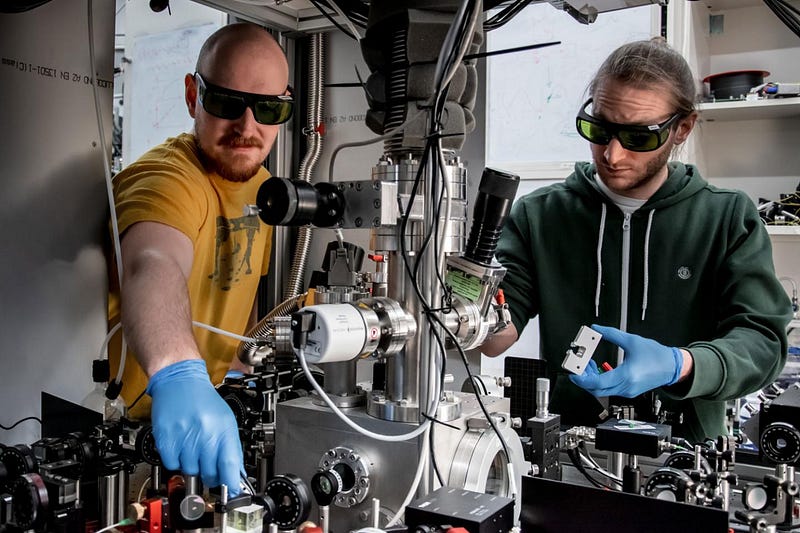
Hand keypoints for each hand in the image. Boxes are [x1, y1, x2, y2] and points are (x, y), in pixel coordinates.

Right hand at [147, 359, 242, 495]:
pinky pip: (172, 464)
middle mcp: (204, 434)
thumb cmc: (204, 401)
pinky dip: (176, 459)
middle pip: (209, 473)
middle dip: (211, 472)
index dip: (231, 483)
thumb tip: (236, 474)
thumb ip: (232, 448)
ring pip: (190, 470)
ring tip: (193, 446)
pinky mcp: (166, 439)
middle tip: (208, 461)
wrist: (180, 382)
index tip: (232, 491)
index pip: (230, 465)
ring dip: (192, 464)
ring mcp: (184, 438)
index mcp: (223, 430)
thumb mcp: (226, 421)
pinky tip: (180, 444)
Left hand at [569, 325, 682, 397]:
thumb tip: (596, 329)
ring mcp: (627, 391)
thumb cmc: (656, 355)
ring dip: (591, 379)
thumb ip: (611, 334)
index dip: (582, 379)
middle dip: (584, 378)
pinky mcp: (628, 391)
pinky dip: (600, 381)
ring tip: (587, 364)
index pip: (597, 383)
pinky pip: (609, 389)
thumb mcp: (631, 340)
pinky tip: (597, 369)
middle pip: (596, 389)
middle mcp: (626, 386)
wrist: (672, 366)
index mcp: (626, 375)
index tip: (573, 373)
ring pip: (602, 391)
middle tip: (578, 366)